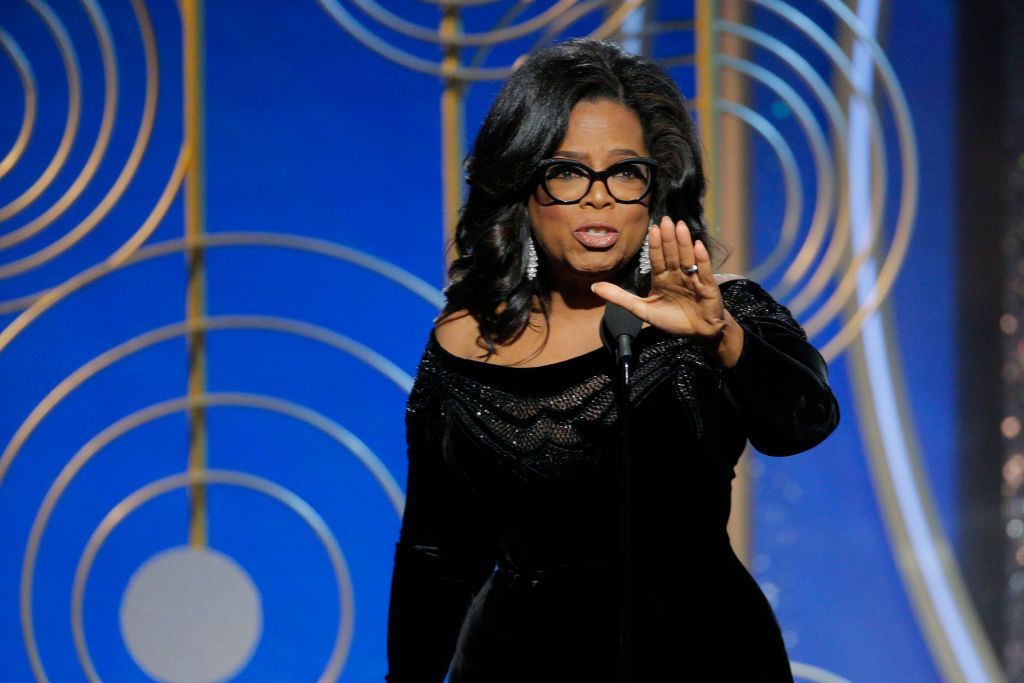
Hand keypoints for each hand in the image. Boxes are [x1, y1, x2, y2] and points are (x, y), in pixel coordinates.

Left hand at [591, 216, 743, 365]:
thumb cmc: (672, 320)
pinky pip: (703, 271)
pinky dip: (701, 259)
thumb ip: (620, 297)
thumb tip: (594, 287)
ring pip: (687, 258)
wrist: (698, 333)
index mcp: (662, 278)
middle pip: (672, 254)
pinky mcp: (708, 287)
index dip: (655, 245)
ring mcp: (693, 279)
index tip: (652, 228)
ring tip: (680, 227)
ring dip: (684, 243)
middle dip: (668, 238)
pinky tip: (698, 246)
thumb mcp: (642, 310)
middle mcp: (677, 275)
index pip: (657, 259)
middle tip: (666, 220)